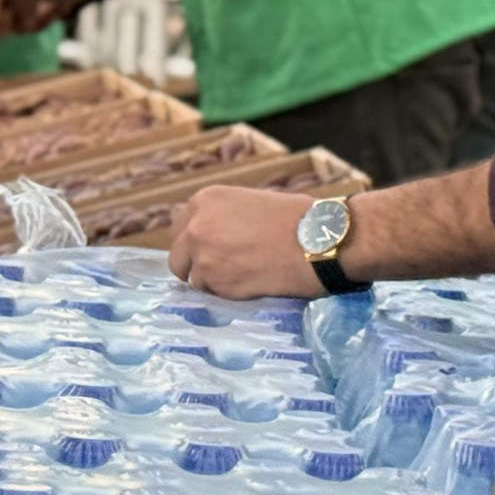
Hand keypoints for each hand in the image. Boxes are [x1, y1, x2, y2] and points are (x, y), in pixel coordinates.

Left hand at [169, 185, 323, 298]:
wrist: (316, 241)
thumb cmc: (295, 219)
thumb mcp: (250, 203)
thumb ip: (224, 218)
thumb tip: (213, 237)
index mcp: (204, 200)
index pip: (180, 229)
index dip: (196, 244)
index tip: (212, 252)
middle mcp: (195, 226)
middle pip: (178, 257)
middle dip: (196, 266)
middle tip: (223, 270)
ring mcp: (201, 255)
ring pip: (194, 279)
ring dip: (214, 282)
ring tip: (244, 276)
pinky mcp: (213, 281)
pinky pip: (210, 294)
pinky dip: (226, 293)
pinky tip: (250, 283)